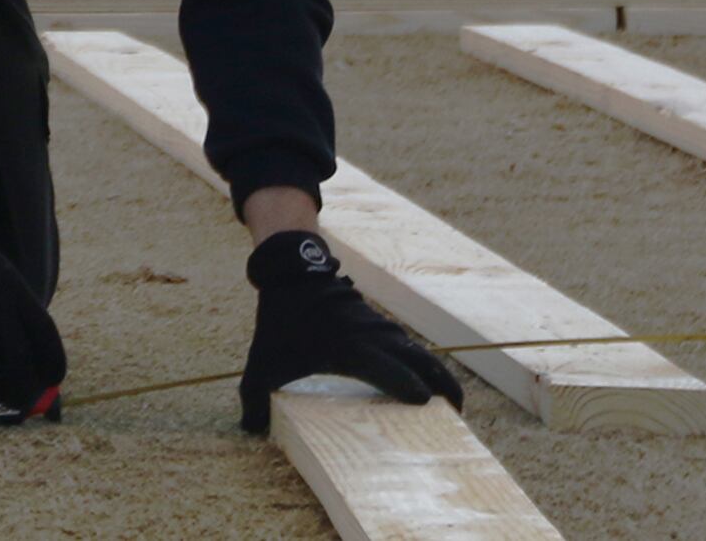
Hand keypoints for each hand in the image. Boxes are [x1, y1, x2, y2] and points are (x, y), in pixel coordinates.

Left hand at [238, 230, 464, 434]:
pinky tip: (427, 380)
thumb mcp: (262, 360)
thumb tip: (248, 430)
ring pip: (418, 352)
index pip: (387, 368)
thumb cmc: (281, 322)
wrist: (293, 274)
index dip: (407, 384)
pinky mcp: (380, 325)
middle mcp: (373, 338)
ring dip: (437, 374)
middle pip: (419, 360)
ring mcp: (380, 329)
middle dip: (442, 384)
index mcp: (350, 348)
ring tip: (452, 401)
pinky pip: (409, 346)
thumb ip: (254, 397)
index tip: (426, 402)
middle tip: (458, 412)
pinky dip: (423, 363)